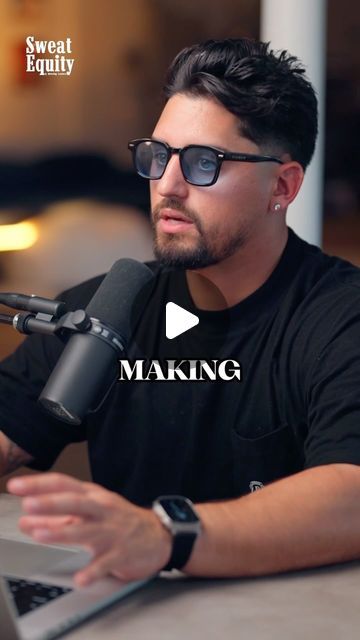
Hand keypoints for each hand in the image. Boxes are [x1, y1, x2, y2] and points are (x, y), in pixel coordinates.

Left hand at [7, 473, 170, 586]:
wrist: (159, 536)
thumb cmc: (119, 521)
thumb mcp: (88, 514)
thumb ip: (55, 519)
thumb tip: (25, 519)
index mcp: (92, 497)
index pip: (63, 485)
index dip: (39, 485)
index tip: (16, 486)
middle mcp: (101, 510)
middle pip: (75, 503)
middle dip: (51, 503)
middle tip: (28, 504)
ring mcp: (112, 531)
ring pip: (86, 531)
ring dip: (62, 533)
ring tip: (41, 535)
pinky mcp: (122, 553)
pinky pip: (106, 563)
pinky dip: (93, 571)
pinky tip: (81, 578)